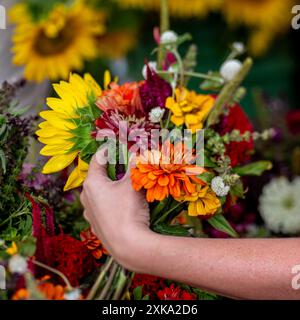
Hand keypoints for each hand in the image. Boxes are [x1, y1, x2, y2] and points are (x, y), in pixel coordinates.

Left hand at [80, 149, 156, 270]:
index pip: (97, 159)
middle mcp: (86, 197)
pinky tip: (123, 205)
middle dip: (112, 169)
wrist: (128, 246)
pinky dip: (111, 202)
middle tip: (125, 165)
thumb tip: (137, 151)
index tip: (117, 145)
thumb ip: (134, 165)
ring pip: (100, 193)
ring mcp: (90, 213)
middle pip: (98, 176)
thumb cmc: (127, 211)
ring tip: (125, 186)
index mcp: (91, 183)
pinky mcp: (96, 226)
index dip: (108, 150)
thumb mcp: (133, 184)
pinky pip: (103, 207)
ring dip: (111, 187)